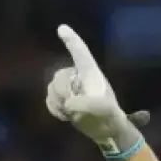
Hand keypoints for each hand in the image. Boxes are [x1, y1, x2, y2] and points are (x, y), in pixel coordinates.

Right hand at [46, 25, 149, 155]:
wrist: (107, 132)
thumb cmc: (112, 117)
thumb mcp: (106, 110)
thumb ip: (90, 104)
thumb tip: (69, 102)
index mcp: (92, 74)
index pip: (81, 54)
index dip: (72, 41)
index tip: (62, 28)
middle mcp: (79, 77)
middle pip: (60, 76)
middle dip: (63, 92)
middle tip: (73, 107)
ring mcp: (70, 88)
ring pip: (52, 87)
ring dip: (58, 102)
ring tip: (72, 113)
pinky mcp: (63, 100)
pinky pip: (49, 98)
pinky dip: (54, 108)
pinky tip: (65, 116)